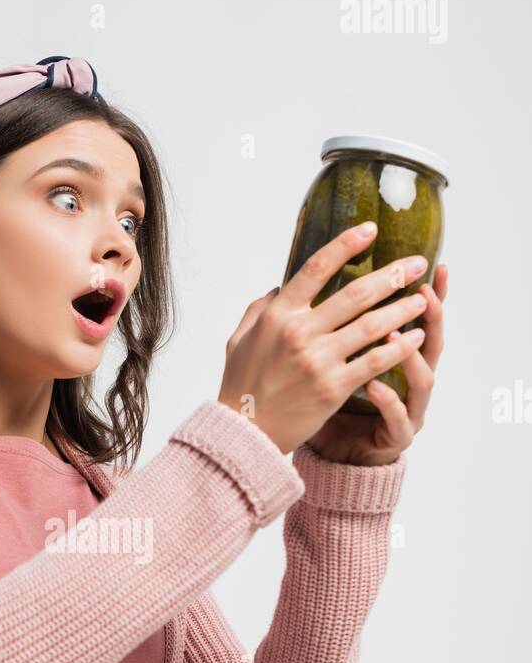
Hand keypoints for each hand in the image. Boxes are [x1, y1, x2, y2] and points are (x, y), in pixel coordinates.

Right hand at [218, 222, 433, 455]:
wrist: (244, 432)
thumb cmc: (241, 385)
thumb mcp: (240, 339)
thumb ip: (261, 308)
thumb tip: (281, 287)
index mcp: (278, 315)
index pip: (317, 268)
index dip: (346, 244)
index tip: (370, 230)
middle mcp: (300, 332)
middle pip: (356, 293)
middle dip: (392, 275)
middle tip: (416, 263)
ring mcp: (319, 360)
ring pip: (373, 325)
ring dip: (403, 308)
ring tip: (422, 298)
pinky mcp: (333, 387)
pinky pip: (375, 361)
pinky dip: (400, 347)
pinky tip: (416, 337)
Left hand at [304, 264, 447, 465]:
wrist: (332, 456)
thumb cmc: (330, 405)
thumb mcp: (329, 359)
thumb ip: (327, 325)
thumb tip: (306, 285)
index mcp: (395, 359)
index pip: (416, 320)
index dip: (429, 294)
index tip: (433, 264)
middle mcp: (408, 382)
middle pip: (431, 343)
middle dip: (432, 317)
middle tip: (424, 292)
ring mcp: (407, 410)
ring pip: (423, 380)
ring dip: (411, 356)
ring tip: (397, 335)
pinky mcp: (393, 437)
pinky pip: (398, 419)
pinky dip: (389, 402)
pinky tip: (375, 386)